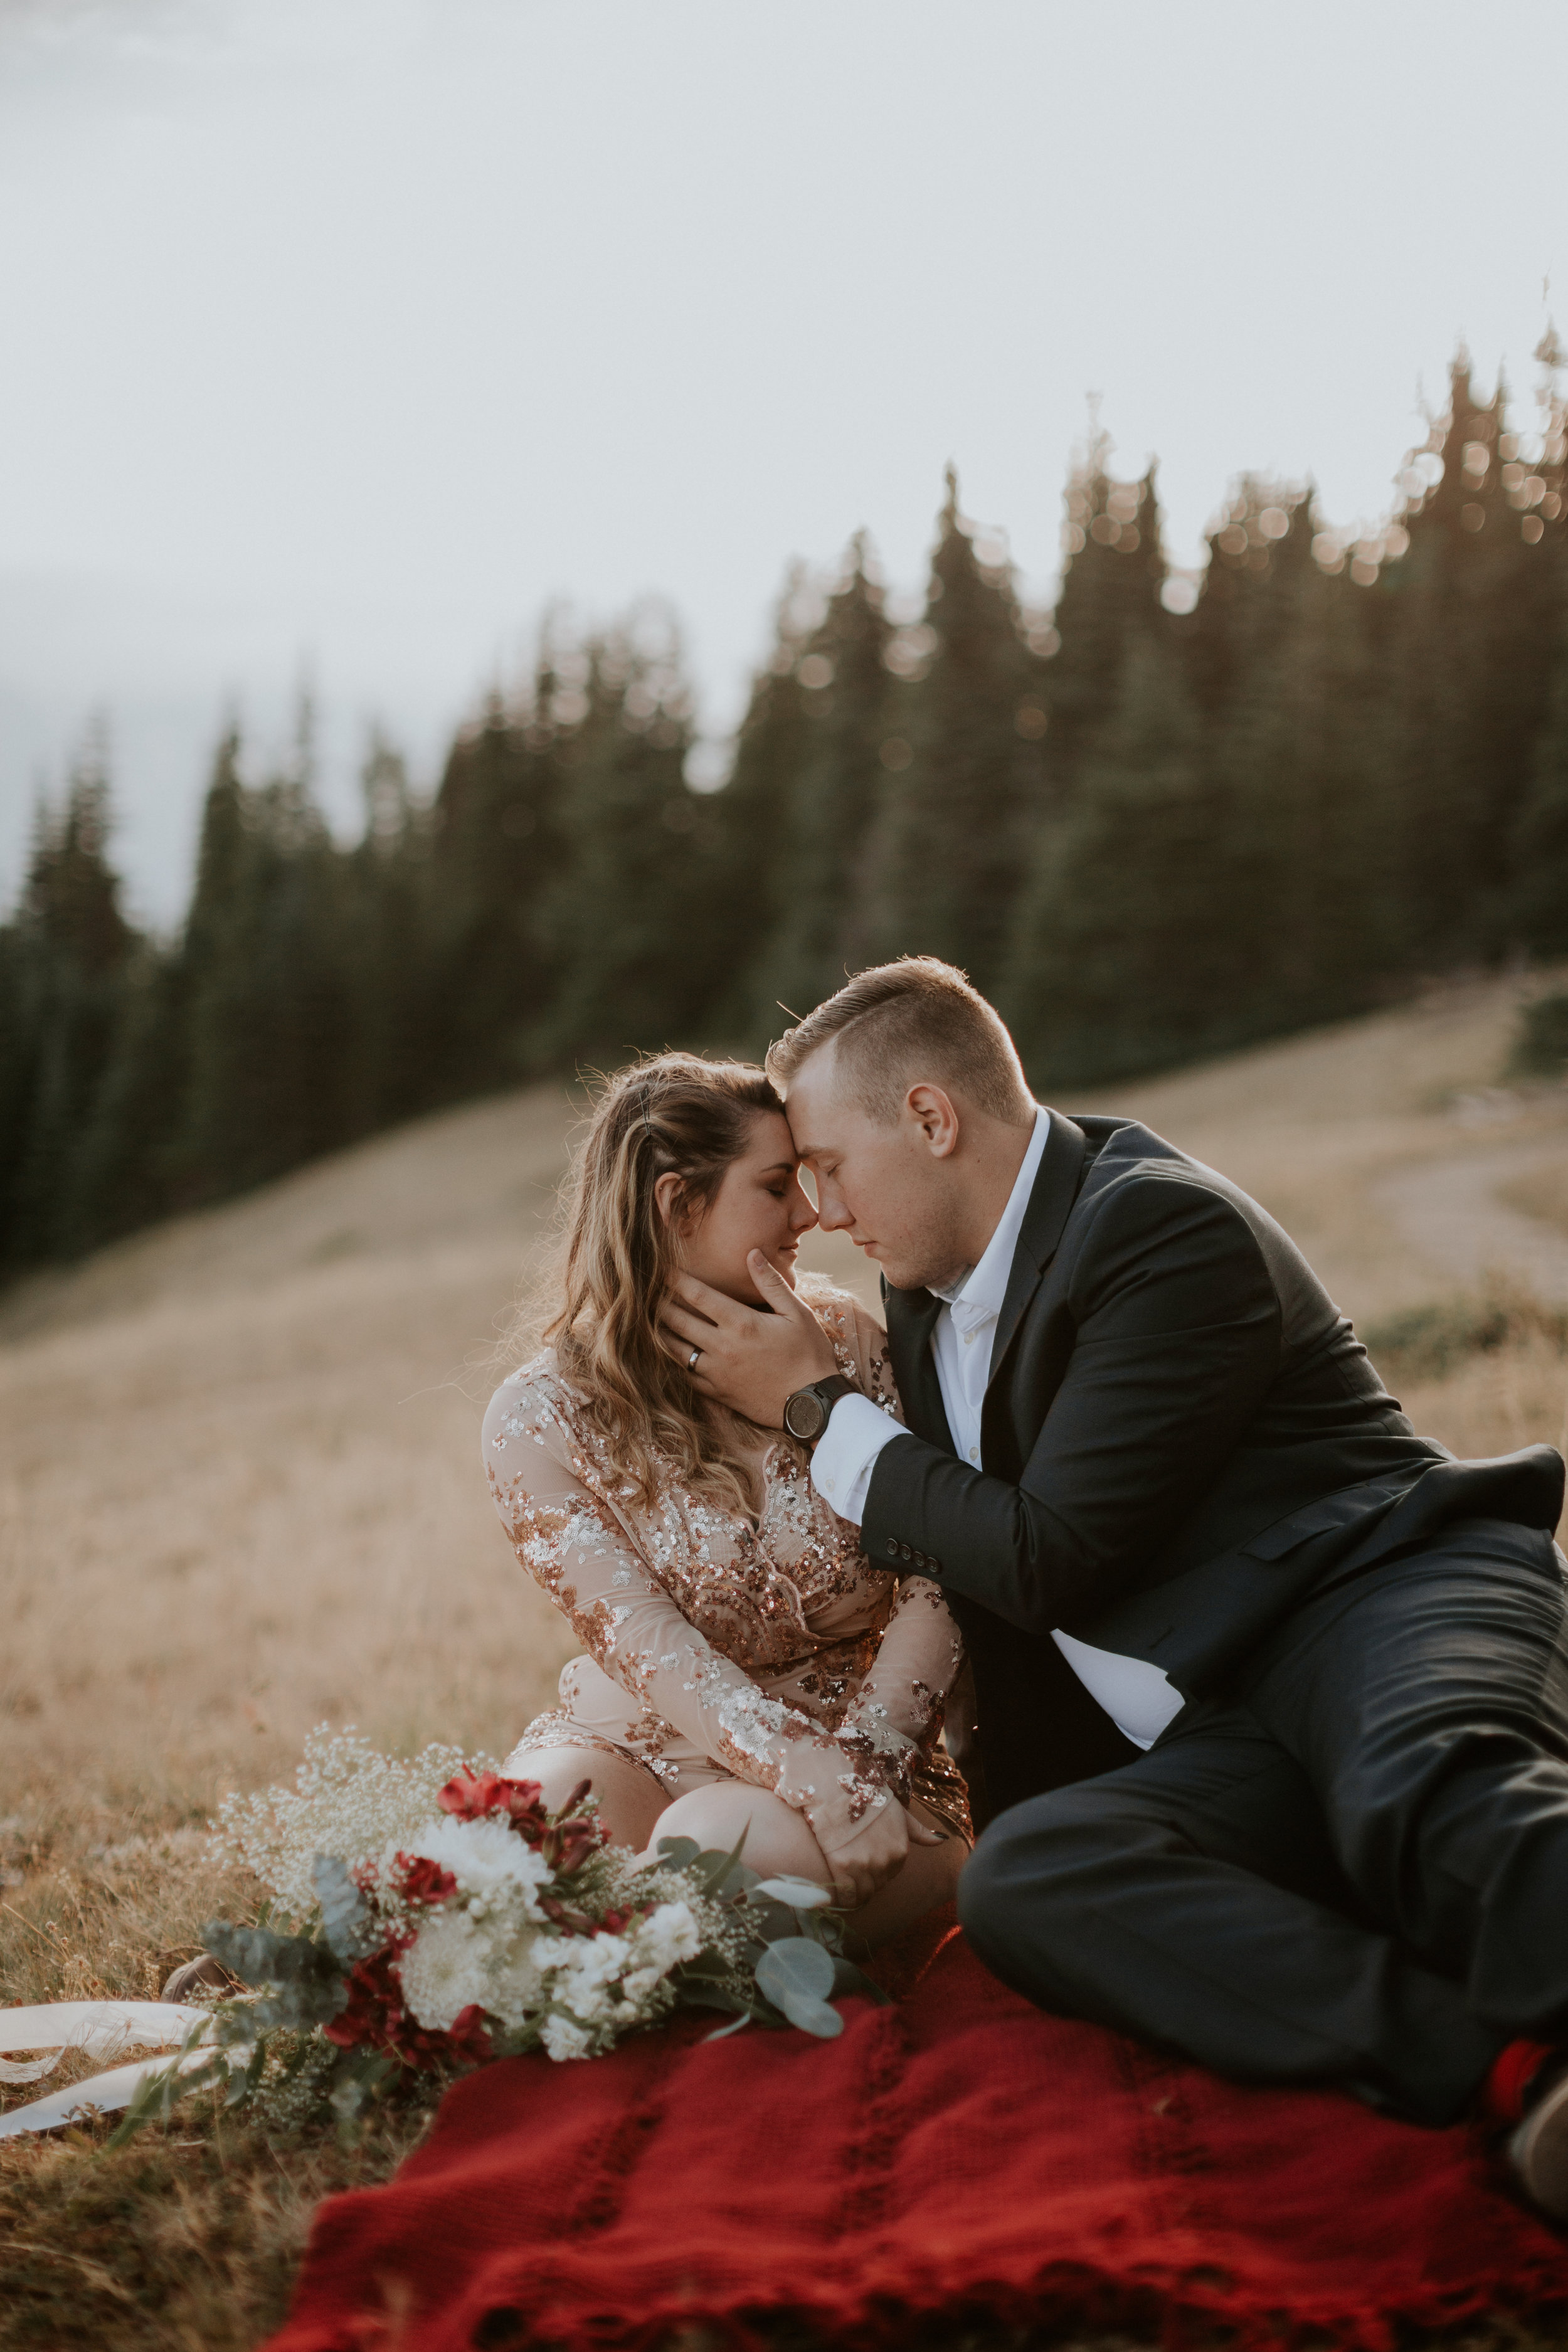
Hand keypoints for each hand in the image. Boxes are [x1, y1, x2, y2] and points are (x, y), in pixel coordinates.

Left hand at [659, 1252, 836, 1426]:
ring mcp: (716, 1372)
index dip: (676, 1280)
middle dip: (659, 1304)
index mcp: (740, 1323)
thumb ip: (771, 1283)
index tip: (662, 1270)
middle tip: (646, 1292)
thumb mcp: (797, 1313)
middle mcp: (722, 1347)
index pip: (697, 1295)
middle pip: (677, 1321)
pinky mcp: (717, 1393)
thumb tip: (752, 1253)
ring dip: (660, 1332)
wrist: (811, 1405)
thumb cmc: (809, 1355)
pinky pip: (685, 1375)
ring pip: (675, 1349)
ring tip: (649, 1319)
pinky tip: (669, 1352)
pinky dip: (673, 1362)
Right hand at [810, 1794, 944, 1910]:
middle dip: (866, 1879)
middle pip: (876, 1886)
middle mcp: (884, 1862)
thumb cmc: (869, 1797)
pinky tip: (837, 1886)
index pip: (890, 1875)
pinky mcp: (841, 1868)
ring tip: (844, 1875)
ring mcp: (863, 1866)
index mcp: (899, 1851)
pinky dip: (842, 1896)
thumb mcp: (900, 1814)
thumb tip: (942, 1840)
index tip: (865, 1859)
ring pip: (862, 1894)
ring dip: (854, 1889)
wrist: (839, 1787)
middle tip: (853, 1864)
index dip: (877, 1870)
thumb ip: (920, 1831)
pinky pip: (845, 1896)